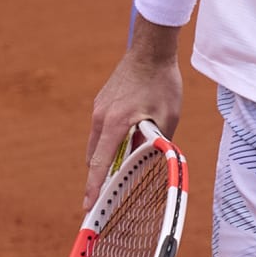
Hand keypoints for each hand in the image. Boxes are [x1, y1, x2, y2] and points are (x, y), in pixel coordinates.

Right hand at [82, 30, 182, 210]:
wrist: (151, 50)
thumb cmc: (162, 84)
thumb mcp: (166, 119)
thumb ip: (156, 144)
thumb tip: (149, 164)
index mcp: (115, 123)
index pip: (101, 164)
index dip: (94, 188)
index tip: (89, 206)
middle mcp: (101, 117)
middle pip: (95, 158)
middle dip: (98, 179)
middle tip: (105, 199)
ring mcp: (99, 108)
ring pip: (97, 144)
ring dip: (106, 159)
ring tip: (119, 172)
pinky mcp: (102, 102)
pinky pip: (101, 130)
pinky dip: (108, 142)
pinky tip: (126, 143)